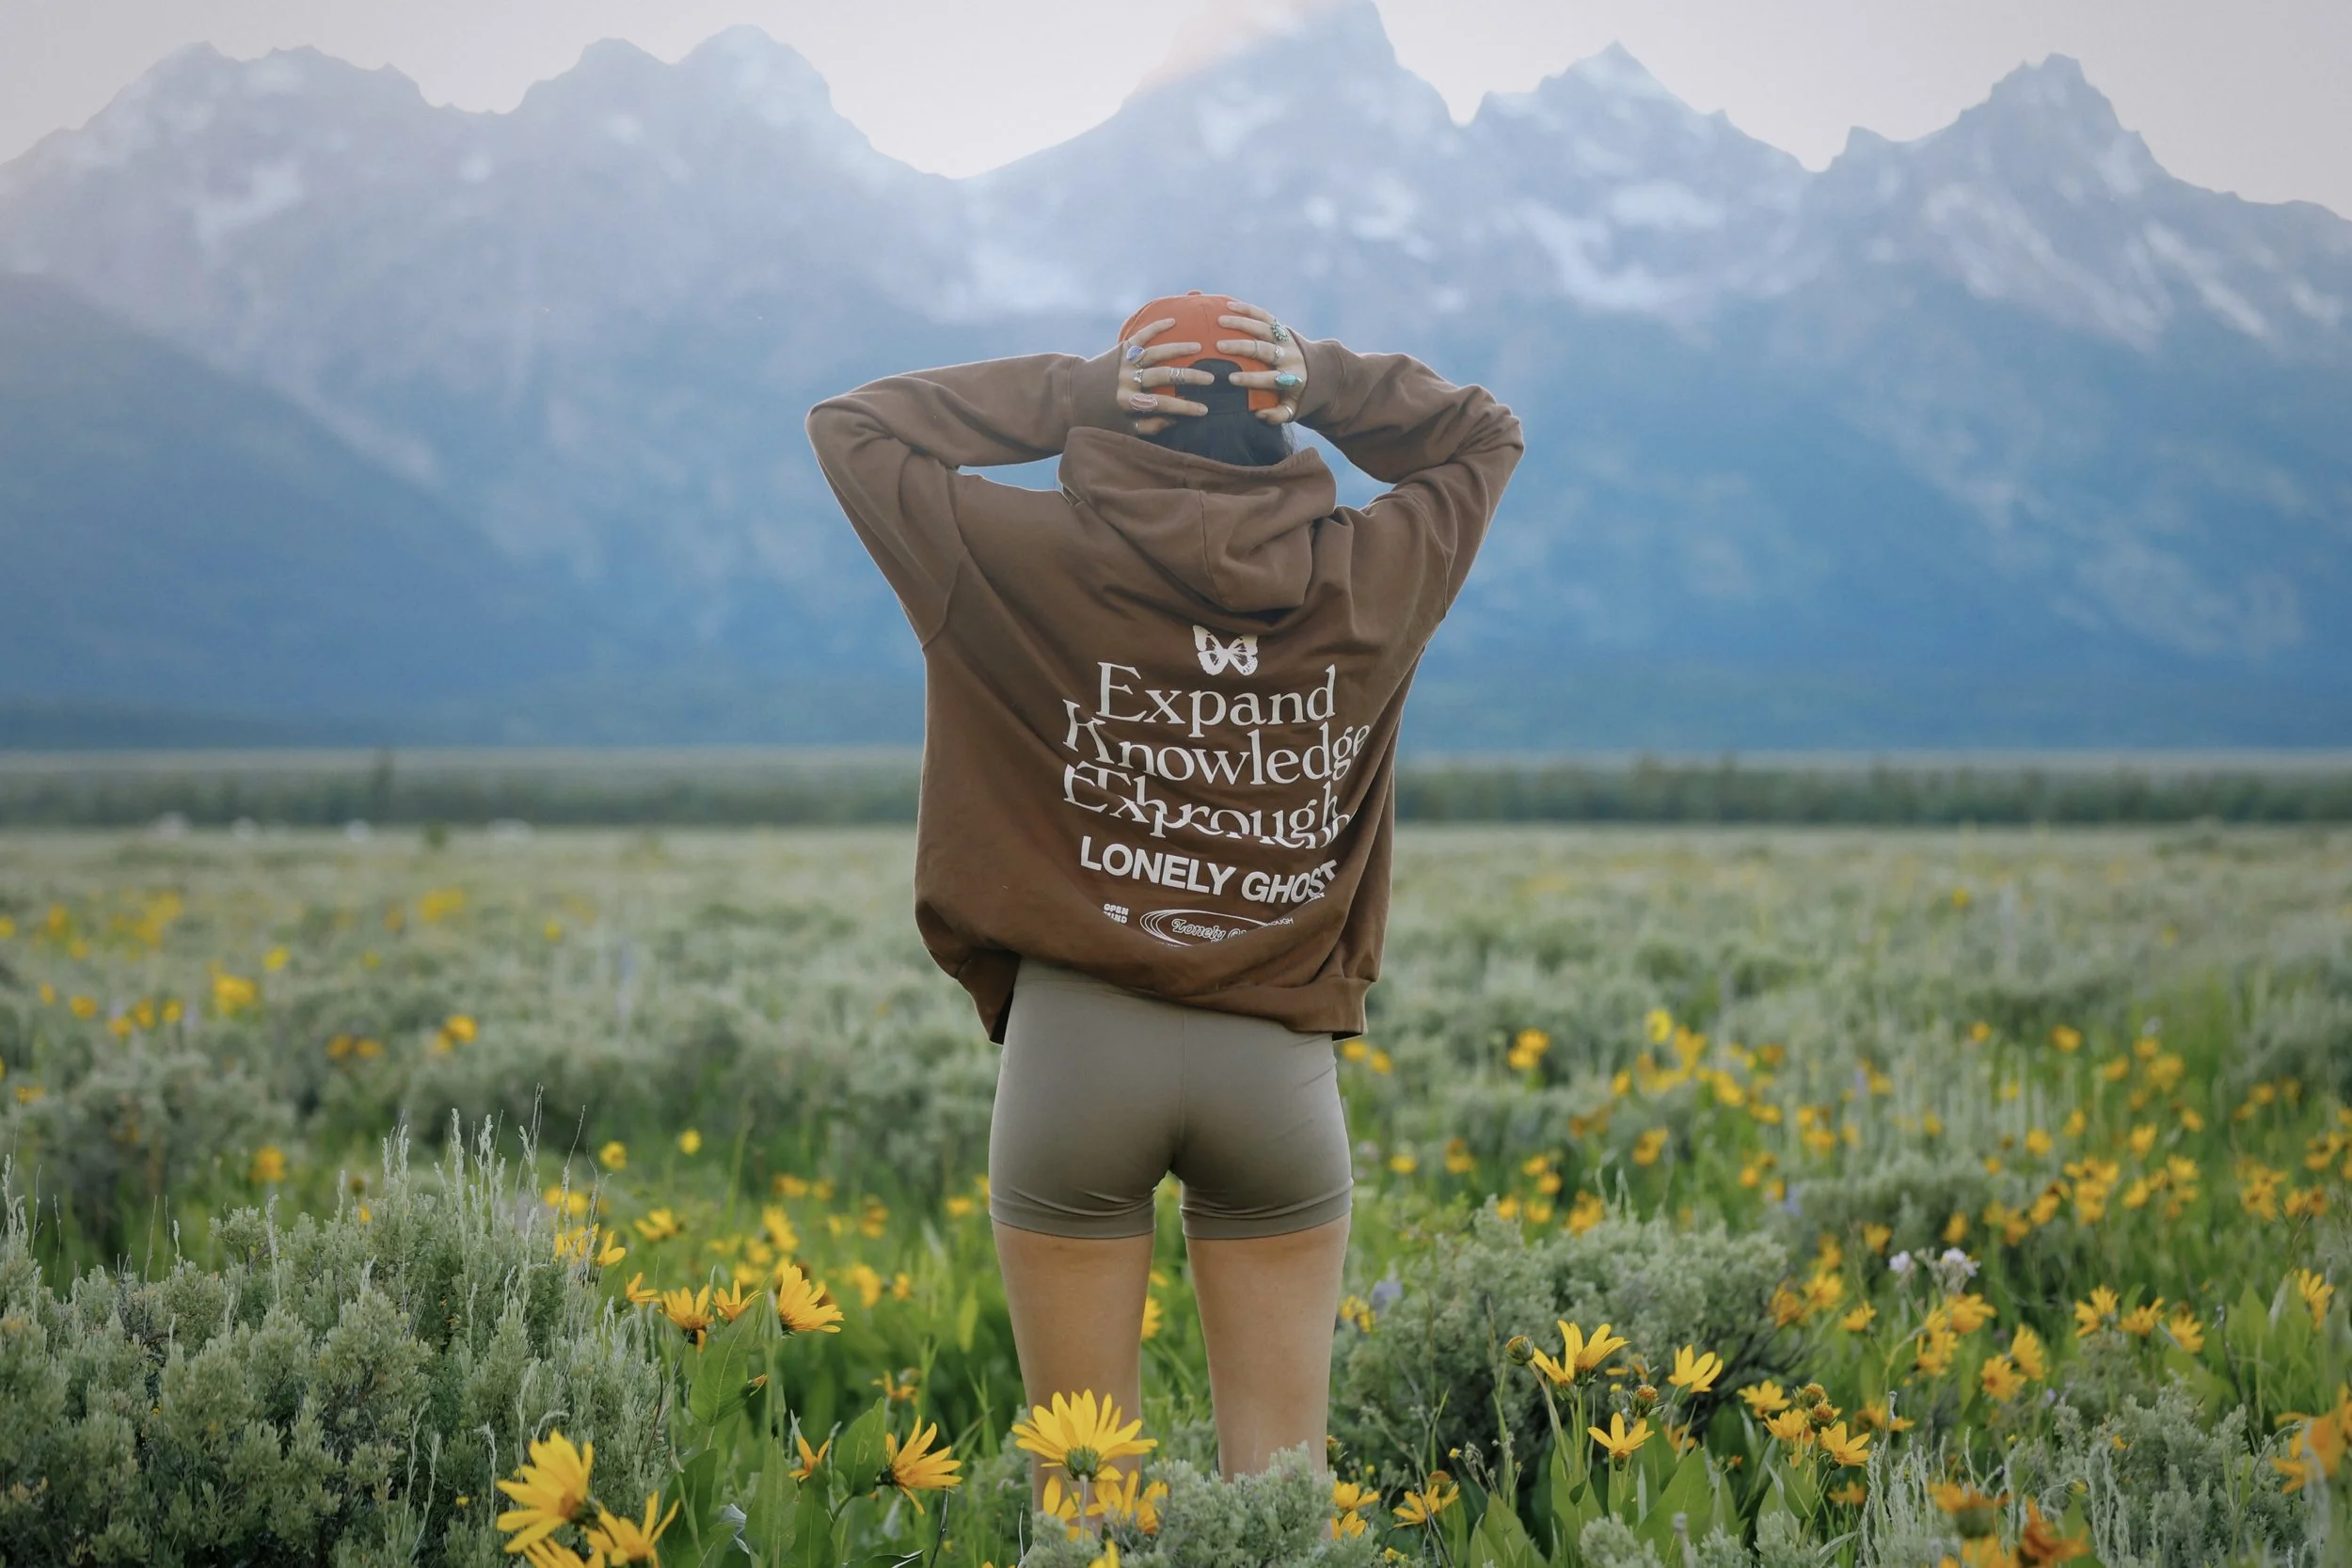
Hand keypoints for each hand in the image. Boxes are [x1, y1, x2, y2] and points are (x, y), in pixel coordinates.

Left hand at [1112, 317, 1213, 434]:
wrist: (1074, 393)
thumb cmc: (1104, 416)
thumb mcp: (1125, 429)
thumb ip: (1150, 426)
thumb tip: (1176, 420)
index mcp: (1128, 402)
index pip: (1163, 405)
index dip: (1185, 408)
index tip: (1205, 409)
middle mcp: (1126, 381)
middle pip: (1162, 376)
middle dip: (1188, 377)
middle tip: (1210, 378)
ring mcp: (1124, 363)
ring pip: (1154, 353)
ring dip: (1178, 348)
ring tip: (1198, 347)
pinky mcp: (1121, 349)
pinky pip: (1140, 336)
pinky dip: (1156, 327)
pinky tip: (1173, 321)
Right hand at [1216, 298, 1306, 424]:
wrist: (1321, 371)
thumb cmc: (1297, 394)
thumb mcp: (1292, 409)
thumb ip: (1278, 415)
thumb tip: (1259, 415)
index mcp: (1291, 378)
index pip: (1270, 378)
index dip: (1251, 379)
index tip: (1231, 379)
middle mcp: (1289, 356)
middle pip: (1265, 349)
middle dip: (1242, 347)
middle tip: (1220, 346)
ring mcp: (1285, 339)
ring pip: (1264, 328)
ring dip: (1241, 323)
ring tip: (1219, 320)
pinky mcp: (1282, 328)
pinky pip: (1265, 316)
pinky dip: (1248, 309)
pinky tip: (1229, 305)